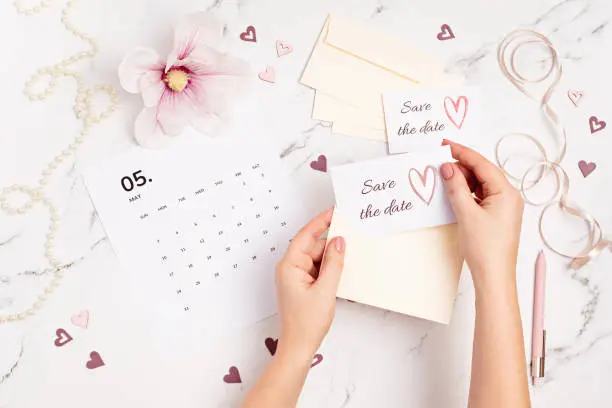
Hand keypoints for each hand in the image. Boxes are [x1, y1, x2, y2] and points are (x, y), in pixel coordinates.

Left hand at [275, 208, 345, 360]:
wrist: (299, 347)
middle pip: (313, 246)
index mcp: (289, 266)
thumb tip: (339, 241)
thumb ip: (334, 263)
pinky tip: (341, 271)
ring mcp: (295, 276)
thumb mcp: (325, 290)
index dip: (320, 222)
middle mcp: (289, 268)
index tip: (334, 211)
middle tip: (351, 236)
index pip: (305, 236)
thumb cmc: (306, 323)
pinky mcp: (301, 284)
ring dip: (331, 259)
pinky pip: (317, 269)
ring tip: (348, 258)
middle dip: (331, 244)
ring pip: (316, 257)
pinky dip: (329, 269)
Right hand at [440, 141, 523, 292]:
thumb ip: (456, 187)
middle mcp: (509, 197)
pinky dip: (467, 192)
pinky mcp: (497, 216)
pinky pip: (481, 196)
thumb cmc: (485, 248)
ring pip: (481, 184)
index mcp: (507, 193)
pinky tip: (454, 192)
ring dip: (463, 179)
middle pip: (483, 172)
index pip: (482, 164)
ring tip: (444, 177)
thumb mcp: (466, 214)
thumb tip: (447, 167)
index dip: (462, 152)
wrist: (494, 277)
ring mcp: (504, 207)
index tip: (445, 144)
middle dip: (461, 166)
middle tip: (439, 162)